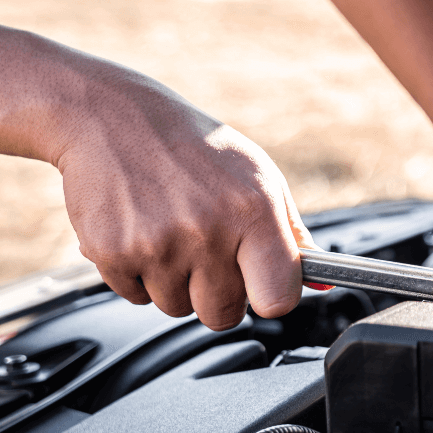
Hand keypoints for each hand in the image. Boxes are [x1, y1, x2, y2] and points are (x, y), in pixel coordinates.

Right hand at [52, 71, 314, 330]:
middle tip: (207, 252)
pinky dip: (138, 274)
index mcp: (254, 211)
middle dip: (218, 294)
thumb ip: (291, 235)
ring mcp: (158, 245)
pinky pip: (136, 296)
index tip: (262, 286)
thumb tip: (320, 283)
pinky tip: (141, 231)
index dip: (270, 298)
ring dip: (175, 283)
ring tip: (170, 232)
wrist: (112, 117)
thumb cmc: (195, 149)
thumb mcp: (258, 178)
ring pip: (177, 307)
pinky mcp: (113, 253)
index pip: (277, 299)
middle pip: (222, 315)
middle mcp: (207, 231)